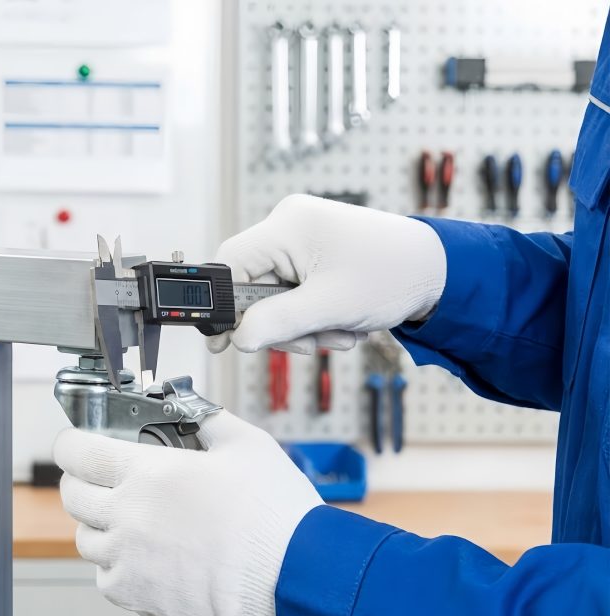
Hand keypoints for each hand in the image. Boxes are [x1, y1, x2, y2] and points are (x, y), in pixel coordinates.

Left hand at [54, 411, 322, 615]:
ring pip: (85, 540)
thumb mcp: (246, 445)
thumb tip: (191, 410)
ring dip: (98, 525)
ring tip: (127, 519)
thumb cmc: (275, 515)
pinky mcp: (141, 596)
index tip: (79, 443)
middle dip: (82, 480)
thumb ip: (208, 420)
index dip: (72, 442)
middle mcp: (128, 516)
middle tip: (101, 477)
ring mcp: (130, 559)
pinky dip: (115, 567)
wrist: (293, 577)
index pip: (77, 452)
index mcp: (147, 473)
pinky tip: (142, 556)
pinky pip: (106, 579)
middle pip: (73, 495)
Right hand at [208, 194, 446, 353]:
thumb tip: (239, 338)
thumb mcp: (330, 306)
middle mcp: (290, 225)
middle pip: (253, 286)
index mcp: (287, 226)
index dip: (223, 306)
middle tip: (309, 341)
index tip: (225, 340)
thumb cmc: (395, 275)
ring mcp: (303, 239)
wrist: (440, 270)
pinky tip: (342, 320)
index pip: (229, 265)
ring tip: (339, 330)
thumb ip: (277, 323)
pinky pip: (295, 292)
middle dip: (280, 322)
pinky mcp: (315, 254)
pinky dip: (314, 315)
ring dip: (302, 325)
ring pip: (276, 296)